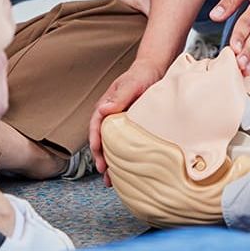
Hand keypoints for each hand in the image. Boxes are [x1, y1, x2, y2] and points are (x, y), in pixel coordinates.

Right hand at [88, 60, 164, 179]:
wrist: (153, 70)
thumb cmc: (140, 76)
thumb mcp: (130, 85)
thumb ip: (118, 97)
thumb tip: (103, 110)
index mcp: (106, 106)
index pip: (96, 127)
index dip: (96, 143)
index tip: (99, 156)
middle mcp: (109, 115)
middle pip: (101, 139)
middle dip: (101, 157)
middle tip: (105, 174)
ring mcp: (119, 122)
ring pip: (111, 144)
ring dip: (110, 160)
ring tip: (112, 180)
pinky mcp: (129, 126)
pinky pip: (123, 143)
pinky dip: (123, 156)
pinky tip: (128, 168)